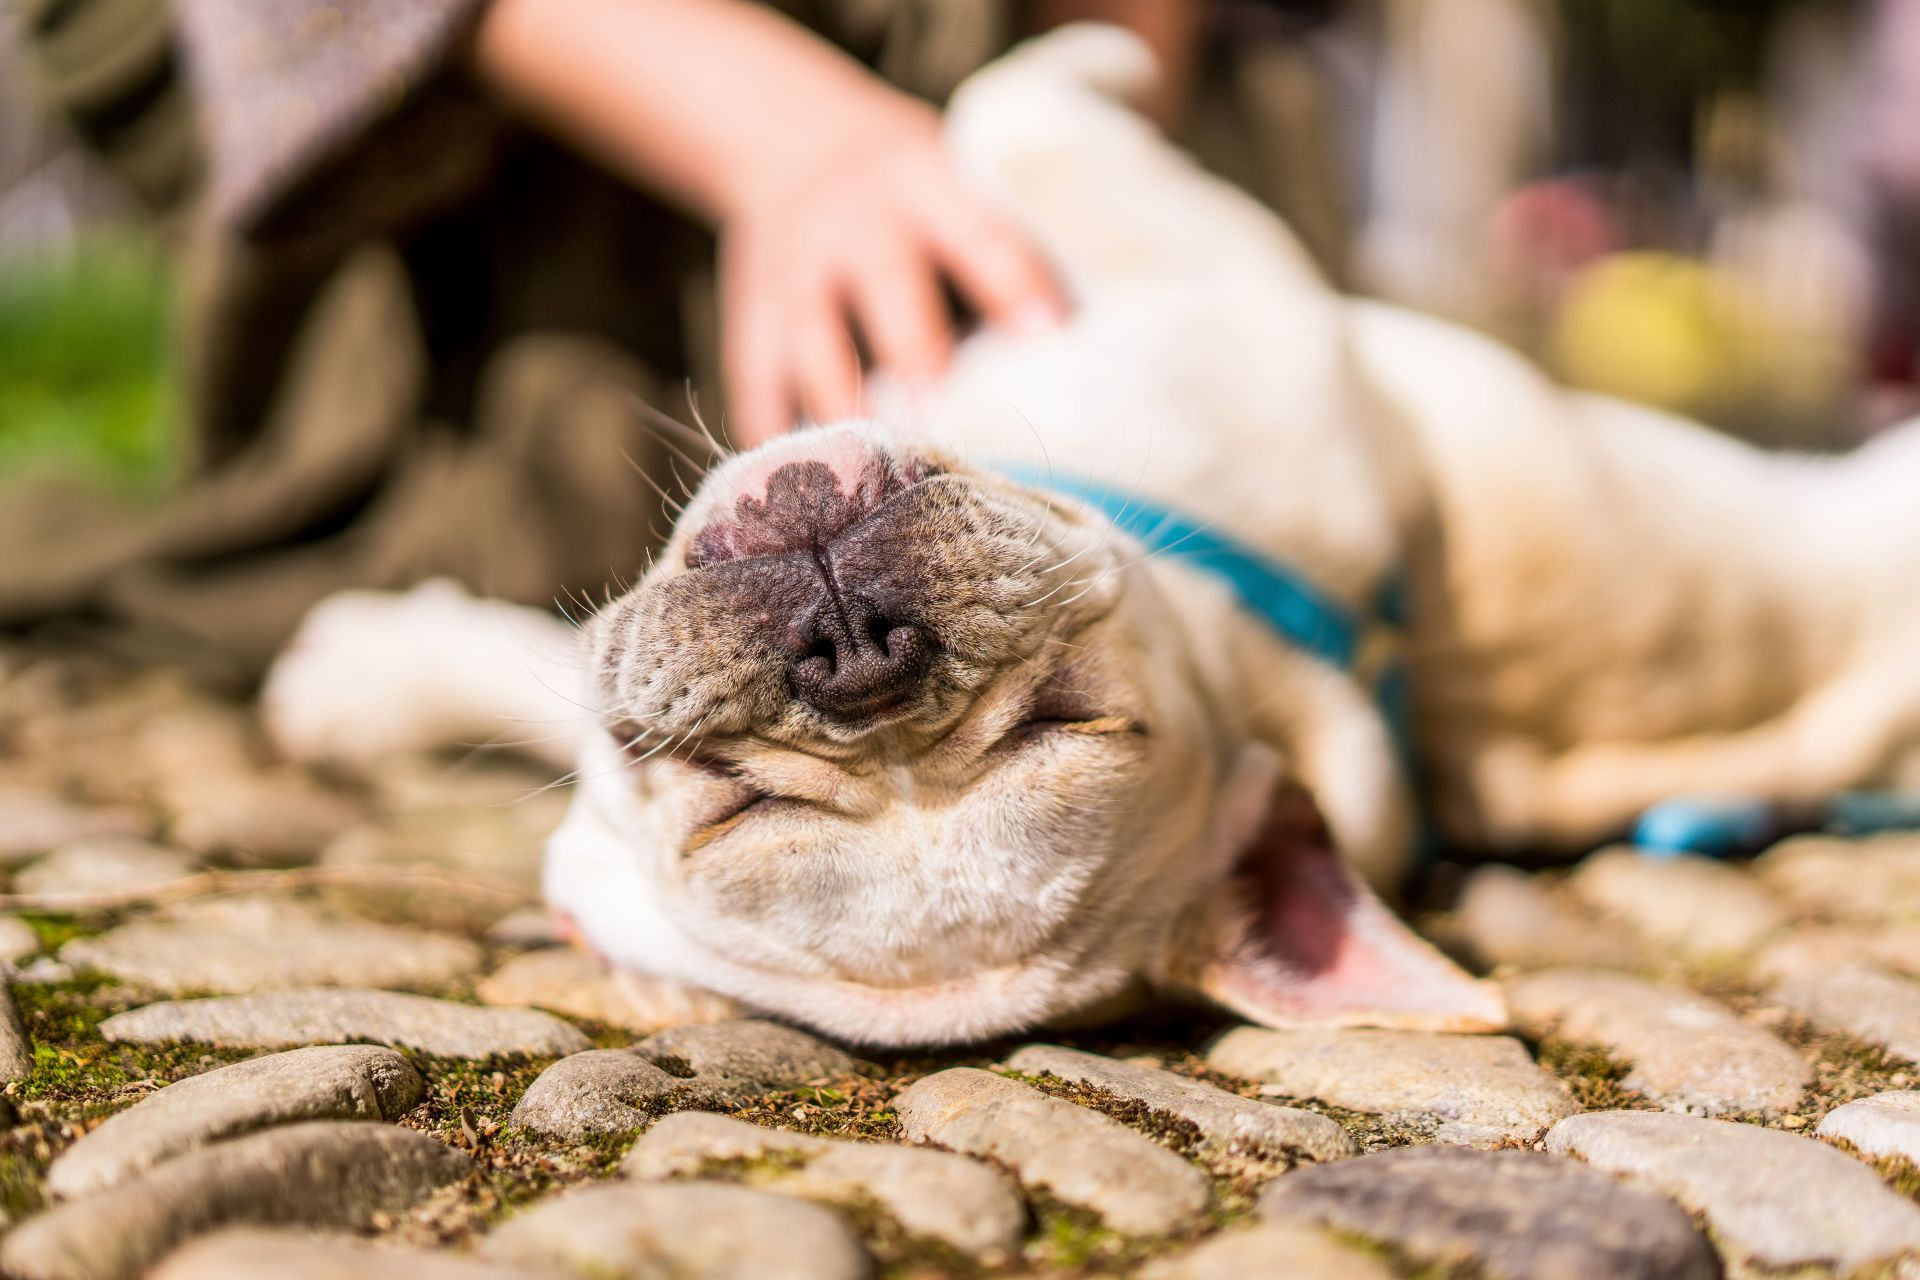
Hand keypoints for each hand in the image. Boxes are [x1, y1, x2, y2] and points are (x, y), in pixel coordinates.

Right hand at [719, 107, 1064, 447]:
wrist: (796, 145)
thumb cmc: (924, 203)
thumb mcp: (961, 189)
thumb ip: (1009, 256)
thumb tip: (1096, 358)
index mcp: (928, 184)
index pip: (979, 231)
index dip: (1012, 280)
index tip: (1049, 334)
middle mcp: (855, 223)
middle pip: (886, 284)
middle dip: (916, 351)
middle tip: (942, 417)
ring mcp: (793, 274)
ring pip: (811, 346)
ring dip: (843, 408)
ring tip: (874, 478)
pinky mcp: (750, 324)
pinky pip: (759, 391)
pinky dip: (781, 443)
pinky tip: (812, 504)